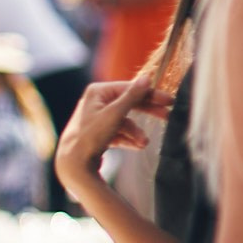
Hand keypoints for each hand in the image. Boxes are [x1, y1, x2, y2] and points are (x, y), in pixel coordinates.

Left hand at [54, 75, 174, 192]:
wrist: (73, 165)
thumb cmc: (91, 136)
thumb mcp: (115, 114)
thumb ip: (132, 96)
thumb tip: (147, 77)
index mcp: (98, 92)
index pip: (130, 88)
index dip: (151, 94)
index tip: (169, 101)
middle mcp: (96, 102)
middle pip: (129, 104)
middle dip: (148, 112)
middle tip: (167, 116)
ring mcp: (96, 118)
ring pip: (125, 121)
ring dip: (136, 132)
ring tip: (143, 143)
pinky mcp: (97, 134)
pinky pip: (118, 133)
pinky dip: (128, 139)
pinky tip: (137, 147)